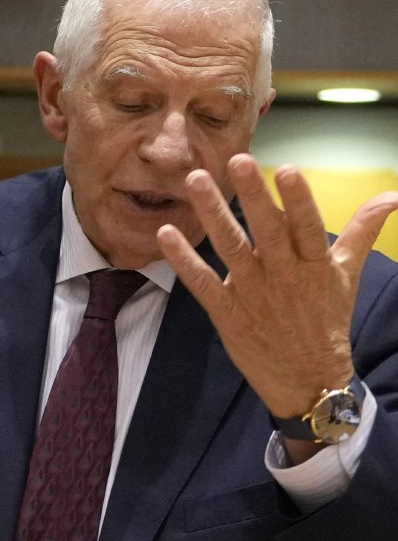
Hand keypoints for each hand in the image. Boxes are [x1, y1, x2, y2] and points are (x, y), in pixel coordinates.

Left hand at [157, 153, 397, 423]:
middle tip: (236, 161)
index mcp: (314, 265)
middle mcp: (283, 276)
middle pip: (266, 231)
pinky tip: (165, 234)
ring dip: (212, 215)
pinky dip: (183, 260)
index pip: (308, 227)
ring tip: (195, 182)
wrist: (307, 380)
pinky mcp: (226, 313)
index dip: (299, 200)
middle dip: (252, 196)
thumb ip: (362, 231)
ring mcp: (252, 295)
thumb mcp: (346, 275)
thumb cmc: (326, 320)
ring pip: (230, 249)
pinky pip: (201, 283)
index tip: (288, 169)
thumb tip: (393, 195)